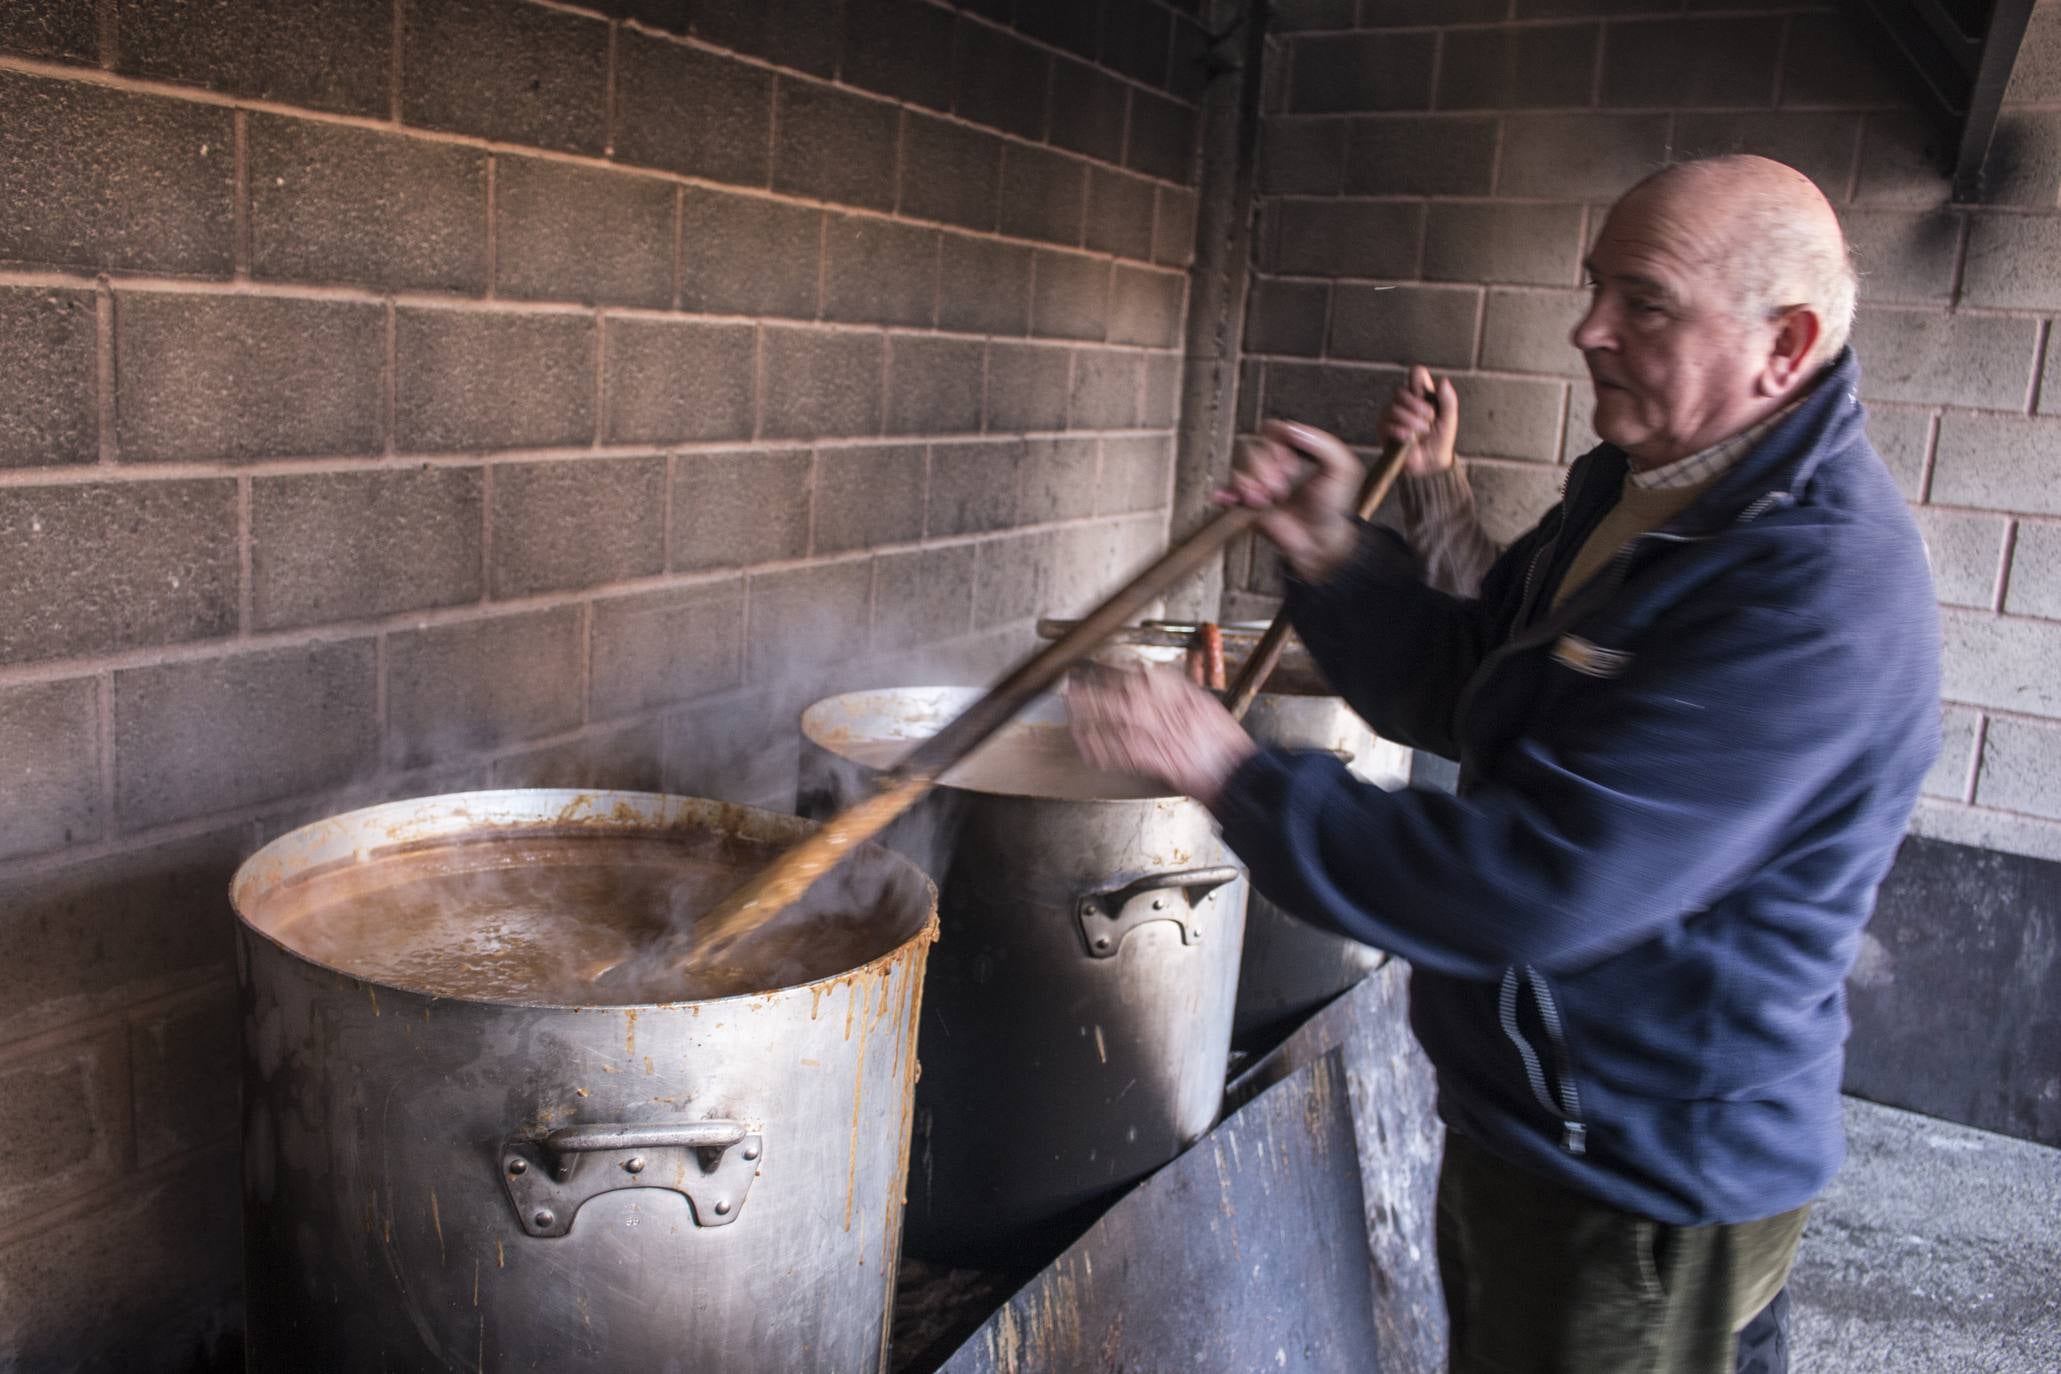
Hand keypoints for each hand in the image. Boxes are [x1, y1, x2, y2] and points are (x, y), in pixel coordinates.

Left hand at [1066, 665, 1256, 808]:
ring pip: (1117, 718)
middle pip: (1123, 692)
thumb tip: (1157, 676)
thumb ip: (1181, 689)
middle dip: (1095, 685)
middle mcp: (1169, 711)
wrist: (1237, 774)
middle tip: (1072, 679)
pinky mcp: (1154, 761)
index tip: (1100, 662)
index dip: (1118, 667)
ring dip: (1090, 711)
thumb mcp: (1206, 705)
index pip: (1145, 673)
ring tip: (1070, 704)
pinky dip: (1100, 747)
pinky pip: (1120, 752)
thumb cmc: (1224, 744)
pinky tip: (1083, 741)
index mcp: (1183, 695)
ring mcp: (1160, 736)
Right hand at [1217, 419, 1364, 583]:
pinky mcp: (1246, 504)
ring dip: (1250, 485)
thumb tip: (1292, 429)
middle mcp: (1272, 464)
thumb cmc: (1333, 506)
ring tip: (1265, 501)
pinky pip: (1227, 492)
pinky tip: (1230, 499)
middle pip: (1251, 449)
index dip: (1277, 446)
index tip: (1291, 466)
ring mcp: (1258, 483)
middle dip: (1263, 469)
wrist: (1320, 541)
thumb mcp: (1342, 468)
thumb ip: (1323, 444)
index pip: (1272, 431)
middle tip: (1280, 490)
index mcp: (1293, 450)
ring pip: (1238, 470)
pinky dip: (1226, 494)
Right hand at [1381, 365, 1458, 476]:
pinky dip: (1401, 431)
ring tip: (1421, 433)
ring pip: (1394, 409)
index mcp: (1421, 395)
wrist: (1431, 463)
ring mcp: (1391, 416)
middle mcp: (1404, 403)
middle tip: (1429, 419)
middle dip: (1417, 407)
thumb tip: (1444, 381)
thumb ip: (1448, 400)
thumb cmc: (1440, 440)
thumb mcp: (1449, 419)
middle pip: (1401, 391)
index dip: (1419, 380)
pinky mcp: (1384, 431)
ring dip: (1411, 422)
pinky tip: (1410, 439)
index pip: (1415, 374)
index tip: (1427, 396)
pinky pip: (1386, 425)